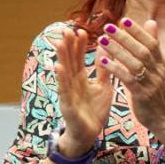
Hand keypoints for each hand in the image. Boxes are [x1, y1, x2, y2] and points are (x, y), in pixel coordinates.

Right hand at [51, 26, 111, 157]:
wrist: (88, 134)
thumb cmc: (94, 110)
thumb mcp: (103, 87)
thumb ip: (103, 71)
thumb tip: (106, 51)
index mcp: (81, 78)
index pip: (79, 58)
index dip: (79, 45)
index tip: (81, 30)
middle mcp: (72, 83)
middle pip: (69, 61)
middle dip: (68, 46)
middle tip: (67, 29)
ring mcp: (68, 93)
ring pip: (64, 72)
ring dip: (61, 57)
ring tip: (58, 42)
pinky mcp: (67, 104)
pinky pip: (64, 89)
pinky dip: (61, 78)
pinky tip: (58, 67)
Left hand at [96, 18, 164, 135]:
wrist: (164, 119)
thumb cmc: (157, 91)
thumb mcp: (158, 67)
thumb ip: (152, 46)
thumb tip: (151, 21)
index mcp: (162, 64)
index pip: (152, 43)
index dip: (138, 31)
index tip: (123, 19)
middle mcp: (158, 72)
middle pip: (143, 51)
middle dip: (125, 38)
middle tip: (108, 27)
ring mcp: (152, 84)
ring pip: (135, 63)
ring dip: (118, 51)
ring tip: (101, 40)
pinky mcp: (143, 95)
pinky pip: (128, 79)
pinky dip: (116, 69)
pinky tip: (103, 61)